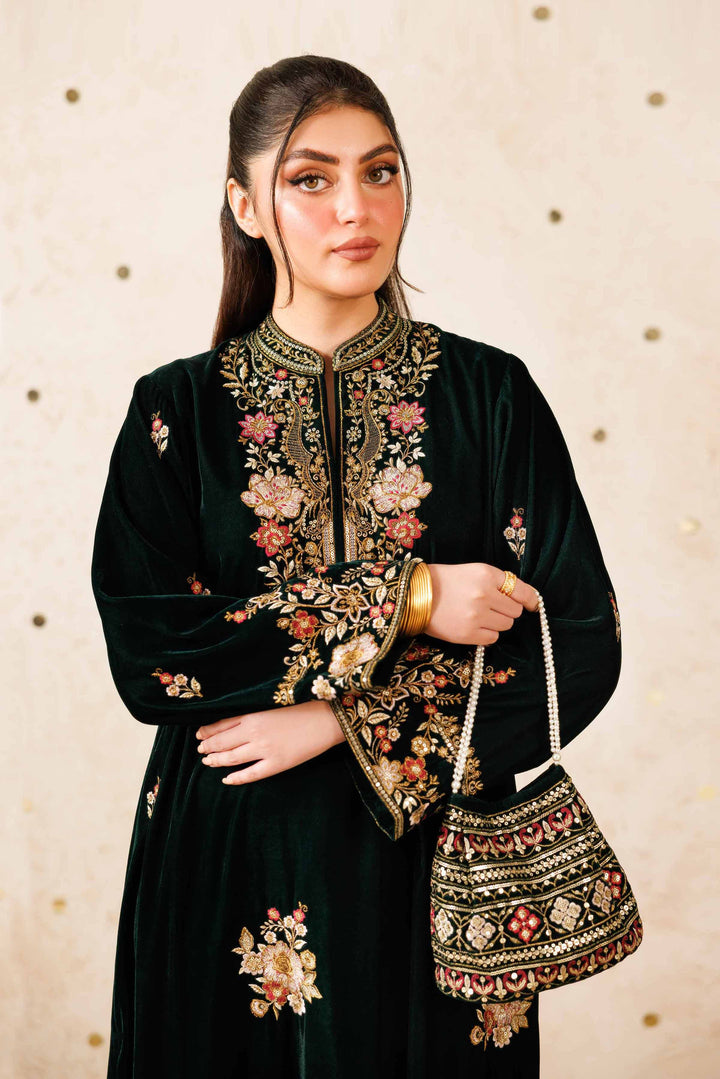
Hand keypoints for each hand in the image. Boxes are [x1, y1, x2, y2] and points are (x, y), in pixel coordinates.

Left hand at [194, 700, 345, 784]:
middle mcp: (254, 732)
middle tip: (200, 750)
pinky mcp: (277, 764)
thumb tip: (236, 722)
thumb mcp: (273, 705)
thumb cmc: (303, 707)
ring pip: (232, 758)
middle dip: (208, 746)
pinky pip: (251, 774)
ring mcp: (265, 750)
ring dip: (217, 760)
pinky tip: (226, 779)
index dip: (208, 731)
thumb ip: (254, 713)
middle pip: (223, 742)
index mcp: (254, 715)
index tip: (199, 735)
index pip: (222, 724)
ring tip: (207, 761)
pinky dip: (236, 778)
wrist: (328, 718)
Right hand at [425, 562, 537, 645]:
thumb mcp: (474, 571)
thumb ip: (499, 583)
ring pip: (506, 626)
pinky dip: (486, 634)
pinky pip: (493, 638)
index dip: (531, 600)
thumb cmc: (446, 582)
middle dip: (506, 610)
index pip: (522, 591)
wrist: (415, 595)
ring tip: (478, 616)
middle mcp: (484, 594)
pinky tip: (472, 625)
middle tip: (490, 607)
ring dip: (497, 623)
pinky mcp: (468, 634)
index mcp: (487, 574)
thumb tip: (526, 600)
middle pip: (515, 611)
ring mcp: (476, 615)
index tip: (532, 606)